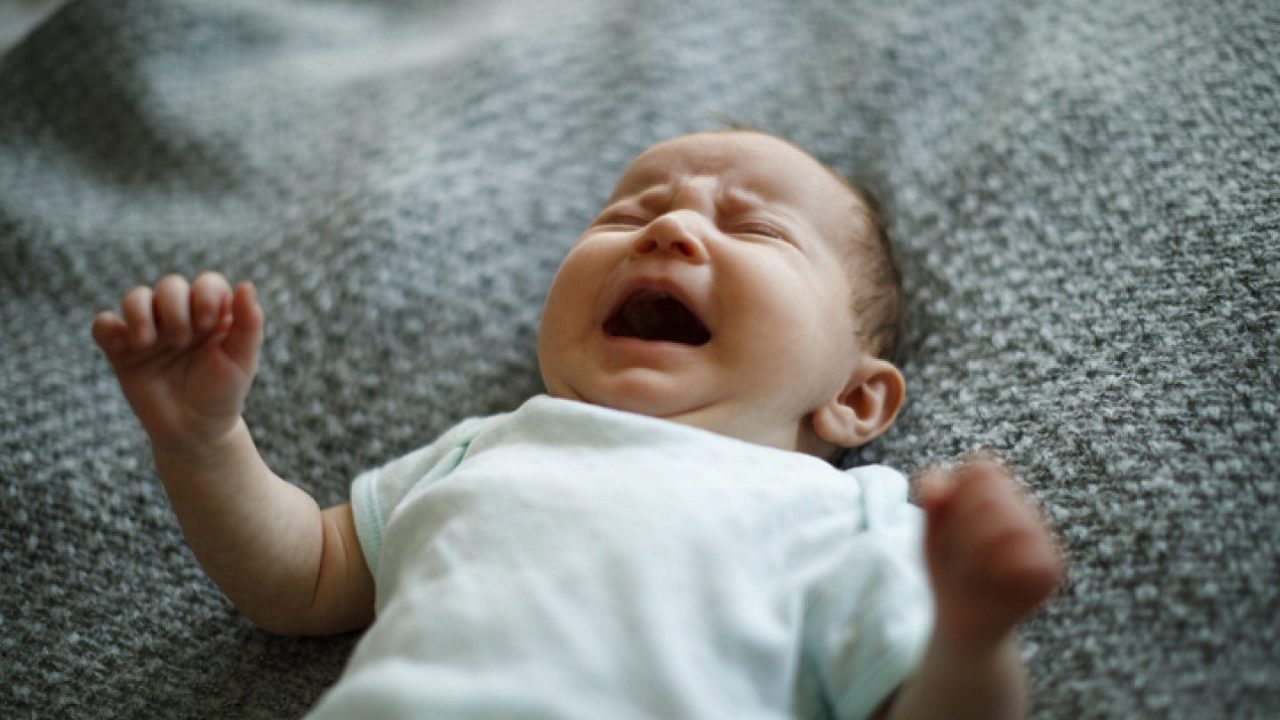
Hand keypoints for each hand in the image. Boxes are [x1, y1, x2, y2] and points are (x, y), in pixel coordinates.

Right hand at [92, 272, 262, 450]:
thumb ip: (248, 323)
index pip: (207, 283)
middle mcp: (180, 317)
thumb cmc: (222, 393)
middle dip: (175, 308)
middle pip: (170, 285)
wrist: (194, 430)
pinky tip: (127, 345)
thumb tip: (246, 284)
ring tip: (149, 342)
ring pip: (135, 297)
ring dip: (140, 312)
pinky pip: (104, 325)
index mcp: (212, 315)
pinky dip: (108, 327)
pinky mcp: (122, 350)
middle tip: (182, 340)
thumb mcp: (242, 359)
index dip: (205, 296)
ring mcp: (150, 331)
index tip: (208, 324)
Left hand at [915, 455, 1064, 651]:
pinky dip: (997, 573)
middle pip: (992, 495)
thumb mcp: (929, 530)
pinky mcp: (1050, 570)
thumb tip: (937, 486)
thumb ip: (931, 499)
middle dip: (961, 526)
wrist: (962, 623)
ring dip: (975, 550)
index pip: (982, 469)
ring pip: (1010, 526)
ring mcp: (1042, 539)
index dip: (957, 495)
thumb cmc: (948, 570)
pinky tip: (990, 583)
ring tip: (971, 569)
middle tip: (957, 554)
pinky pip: (1026, 561)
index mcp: (998, 494)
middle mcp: (1025, 510)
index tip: (947, 523)